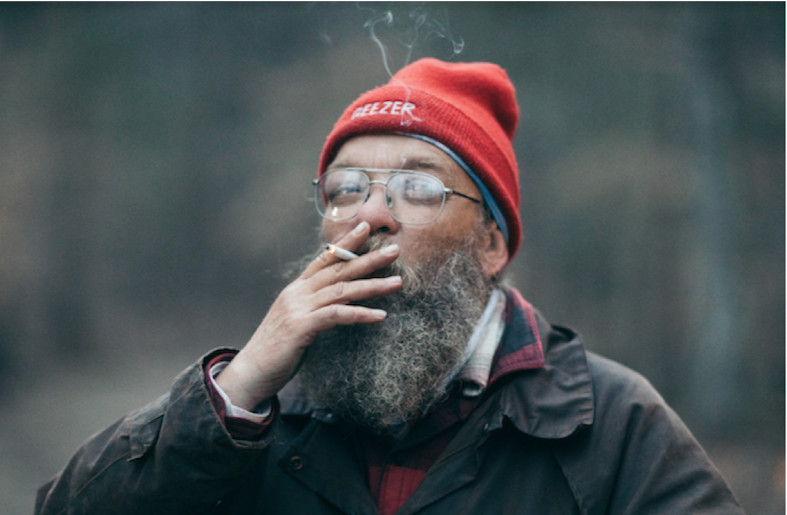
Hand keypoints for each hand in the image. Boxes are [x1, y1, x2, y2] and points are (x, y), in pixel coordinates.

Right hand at [215, 221, 401, 410]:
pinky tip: (380, 315)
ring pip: (342, 290)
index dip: (345, 242)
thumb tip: (339, 304)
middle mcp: (297, 293)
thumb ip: (314, 308)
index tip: (365, 227)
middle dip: (368, 258)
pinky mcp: (301, 327)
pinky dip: (360, 314)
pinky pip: (337, 315)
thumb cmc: (276, 350)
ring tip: (398, 283)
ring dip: (373, 285)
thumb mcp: (296, 321)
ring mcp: (298, 308)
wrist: (250, 372)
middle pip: (338, 269)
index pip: (324, 259)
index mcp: (296, 289)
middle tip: (395, 249)